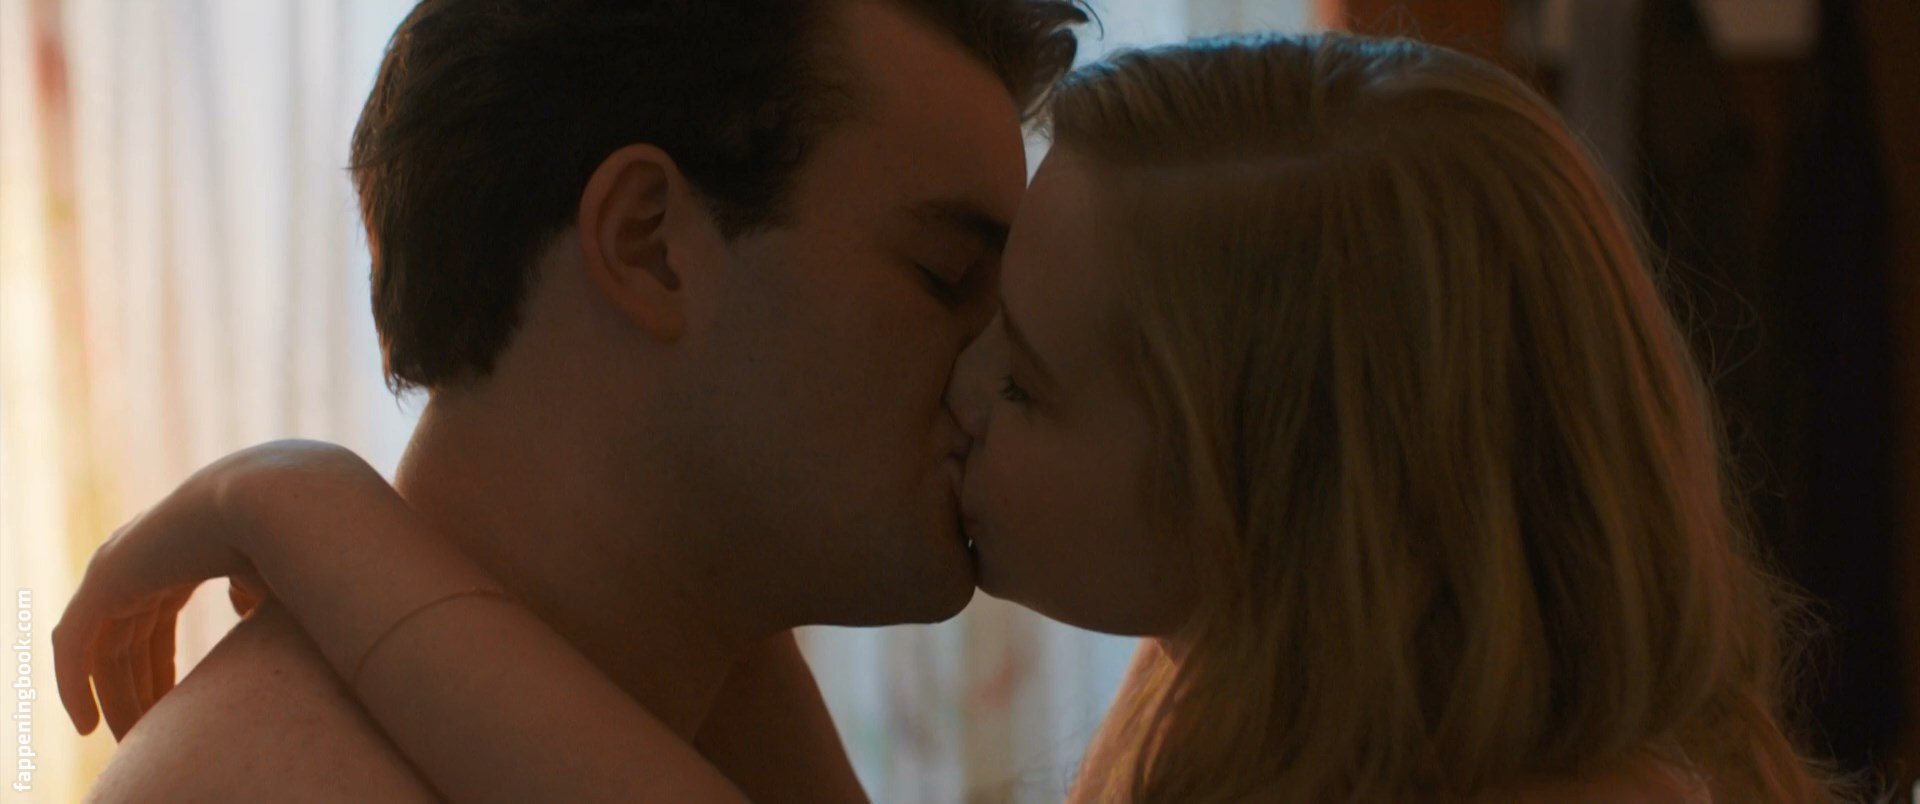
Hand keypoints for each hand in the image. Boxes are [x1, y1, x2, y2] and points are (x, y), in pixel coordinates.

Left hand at [52, 440, 379, 740]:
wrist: (283, 502)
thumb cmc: (294, 540)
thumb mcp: (276, 580)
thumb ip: (253, 596)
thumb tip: (242, 609)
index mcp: (181, 553)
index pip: (153, 623)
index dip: (158, 671)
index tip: (172, 712)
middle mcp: (144, 557)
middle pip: (127, 641)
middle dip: (136, 690)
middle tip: (146, 736)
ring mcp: (121, 565)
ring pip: (100, 650)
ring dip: (112, 697)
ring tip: (128, 742)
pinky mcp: (106, 578)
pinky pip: (75, 646)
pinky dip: (74, 686)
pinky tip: (86, 725)